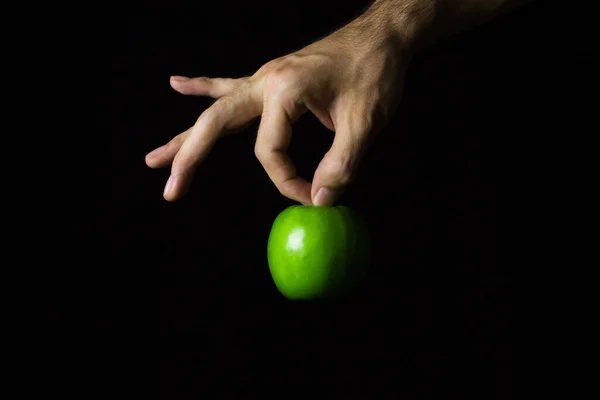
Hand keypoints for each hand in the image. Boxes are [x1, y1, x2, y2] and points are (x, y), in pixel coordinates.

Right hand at [145, 18, 410, 205]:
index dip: (289, 182)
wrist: (383, 35)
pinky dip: (202, 87)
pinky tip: (177, 84)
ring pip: (215, 109)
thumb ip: (342, 163)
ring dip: (186, 135)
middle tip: (171, 189)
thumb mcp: (366, 121)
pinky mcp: (272, 78)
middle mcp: (266, 81)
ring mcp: (265, 77)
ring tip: (154, 158)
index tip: (314, 196)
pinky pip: (229, 85)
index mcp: (285, 91)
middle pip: (215, 124)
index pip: (270, 151)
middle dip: (190, 158)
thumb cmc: (376, 71)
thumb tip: (320, 200)